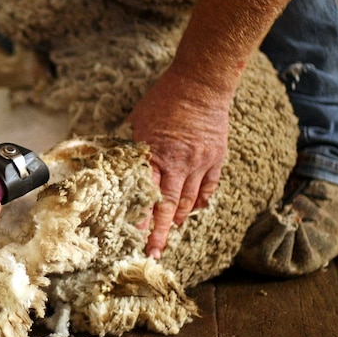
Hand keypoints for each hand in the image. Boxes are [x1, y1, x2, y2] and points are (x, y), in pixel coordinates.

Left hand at [128, 68, 229, 258]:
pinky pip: (208, 189)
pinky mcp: (216, 159)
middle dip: (159, 231)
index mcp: (157, 155)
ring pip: (189, 201)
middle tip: (153, 251)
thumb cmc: (164, 100)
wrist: (201, 85)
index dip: (141, 217)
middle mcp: (180, 164)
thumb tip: (121, 166)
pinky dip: (198, 203)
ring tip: (168, 233)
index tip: (134, 236)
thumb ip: (134, 148)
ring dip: (177, 219)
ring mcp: (200, 163)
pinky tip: (190, 212)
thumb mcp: (138, 122)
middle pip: (168, 206)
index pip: (147, 195)